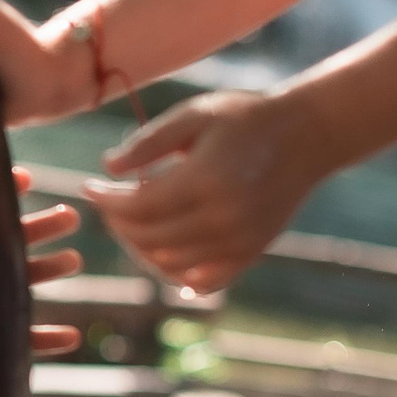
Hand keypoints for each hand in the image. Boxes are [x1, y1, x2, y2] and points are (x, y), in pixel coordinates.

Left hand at [82, 90, 332, 294]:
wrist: (308, 135)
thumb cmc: (244, 118)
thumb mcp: (193, 115)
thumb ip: (148, 142)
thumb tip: (107, 167)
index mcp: (206, 182)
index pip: (138, 208)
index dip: (106, 201)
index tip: (89, 186)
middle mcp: (224, 220)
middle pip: (148, 239)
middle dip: (118, 223)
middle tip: (108, 202)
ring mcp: (240, 242)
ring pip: (170, 264)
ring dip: (140, 247)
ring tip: (130, 221)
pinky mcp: (251, 253)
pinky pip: (203, 281)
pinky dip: (176, 272)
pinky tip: (161, 251)